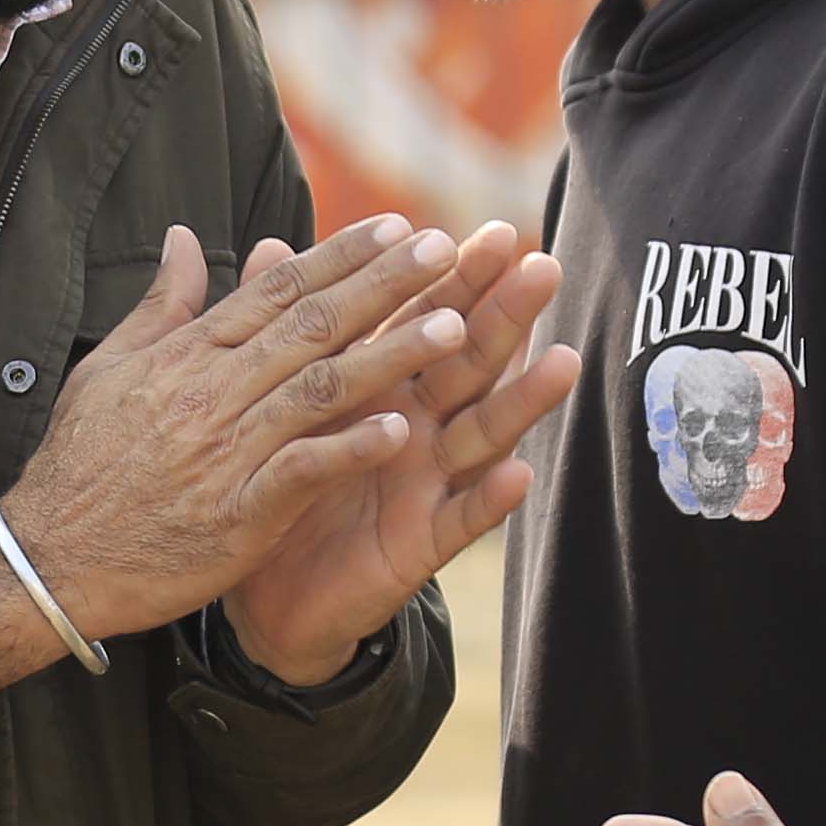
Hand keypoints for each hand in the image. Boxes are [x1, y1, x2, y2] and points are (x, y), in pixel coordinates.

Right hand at [0, 220, 487, 684]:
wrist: (49, 557)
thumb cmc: (80, 463)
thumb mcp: (109, 369)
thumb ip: (161, 305)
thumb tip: (184, 238)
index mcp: (188, 356)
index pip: (277, 292)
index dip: (341, 258)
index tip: (395, 228)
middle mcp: (212, 393)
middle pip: (312, 327)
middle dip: (383, 286)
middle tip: (444, 251)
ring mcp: (225, 452)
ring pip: (320, 390)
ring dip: (390, 357)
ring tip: (452, 329)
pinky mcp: (235, 513)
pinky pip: (300, 471)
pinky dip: (347, 449)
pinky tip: (397, 431)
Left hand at [218, 226, 576, 683]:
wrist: (269, 593)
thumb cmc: (284, 484)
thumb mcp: (281, 402)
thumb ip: (287, 330)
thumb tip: (263, 248)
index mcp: (384, 388)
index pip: (427, 321)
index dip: (459, 279)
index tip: (493, 231)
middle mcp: (418, 429)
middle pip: (468, 364)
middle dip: (507, 318)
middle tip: (546, 269)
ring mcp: (427, 487)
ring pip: (482, 435)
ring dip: (524, 401)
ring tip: (562, 362)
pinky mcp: (421, 546)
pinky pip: (461, 521)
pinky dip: (491, 499)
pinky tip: (520, 474)